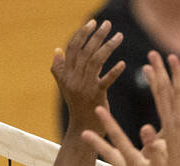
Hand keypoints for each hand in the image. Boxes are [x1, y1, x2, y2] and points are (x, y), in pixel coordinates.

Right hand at [54, 19, 124, 135]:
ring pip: (95, 61)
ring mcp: (84, 87)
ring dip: (108, 46)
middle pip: (85, 51)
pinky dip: (114, 71)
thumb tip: (57, 49)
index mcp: (65, 73)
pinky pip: (106, 81)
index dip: (82, 33)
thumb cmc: (78, 106)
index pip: (73, 48)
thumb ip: (60, 68)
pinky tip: (122, 63)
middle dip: (96, 35)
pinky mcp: (96, 96)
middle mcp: (73, 78)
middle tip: (108, 24)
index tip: (93, 23)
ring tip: (119, 36)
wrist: (82, 129)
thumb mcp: (65, 87)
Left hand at [81, 107, 176, 165]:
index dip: (109, 123)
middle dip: (98, 143)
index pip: (119, 139)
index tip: (98, 109)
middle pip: (111, 154)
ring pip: (118, 164)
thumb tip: (146, 128)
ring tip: (102, 148)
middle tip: (84, 133)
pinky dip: (125, 165)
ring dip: (110, 154)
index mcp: (135, 164)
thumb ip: (155, 148)